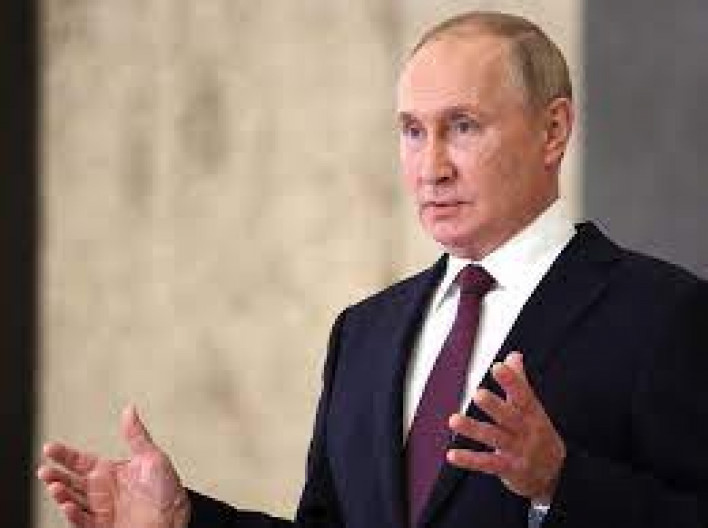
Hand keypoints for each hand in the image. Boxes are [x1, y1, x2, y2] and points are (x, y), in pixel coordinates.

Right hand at [37, 405, 189, 527]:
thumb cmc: (167, 490)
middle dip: (55, 476)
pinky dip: (73, 514)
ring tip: (55, 486)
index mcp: (110, 472)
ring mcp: (101, 510)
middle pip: (70, 481)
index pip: (80, 461)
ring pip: (71, 500)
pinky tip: (68, 505)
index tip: (49, 448)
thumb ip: (136, 435)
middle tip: (45, 470)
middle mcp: (102, 491)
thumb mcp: (153, 457)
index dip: (64, 454)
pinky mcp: (102, 527)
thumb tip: (130, 410)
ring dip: (61, 494)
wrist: (175, 519)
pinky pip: (82, 521)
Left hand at [446, 352, 565, 502]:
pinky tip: (452, 455)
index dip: (511, 381)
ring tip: (453, 420)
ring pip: (494, 438)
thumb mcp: (533, 409)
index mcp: (533, 413)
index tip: (498, 367)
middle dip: (495, 406)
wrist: (555, 474)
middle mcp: (526, 431)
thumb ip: (519, 382)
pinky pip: (487, 463)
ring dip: (473, 429)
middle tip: (478, 394)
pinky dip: (470, 460)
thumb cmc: (538, 434)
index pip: (524, 395)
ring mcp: (518, 451)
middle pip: (510, 417)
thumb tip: (513, 355)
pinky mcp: (508, 469)